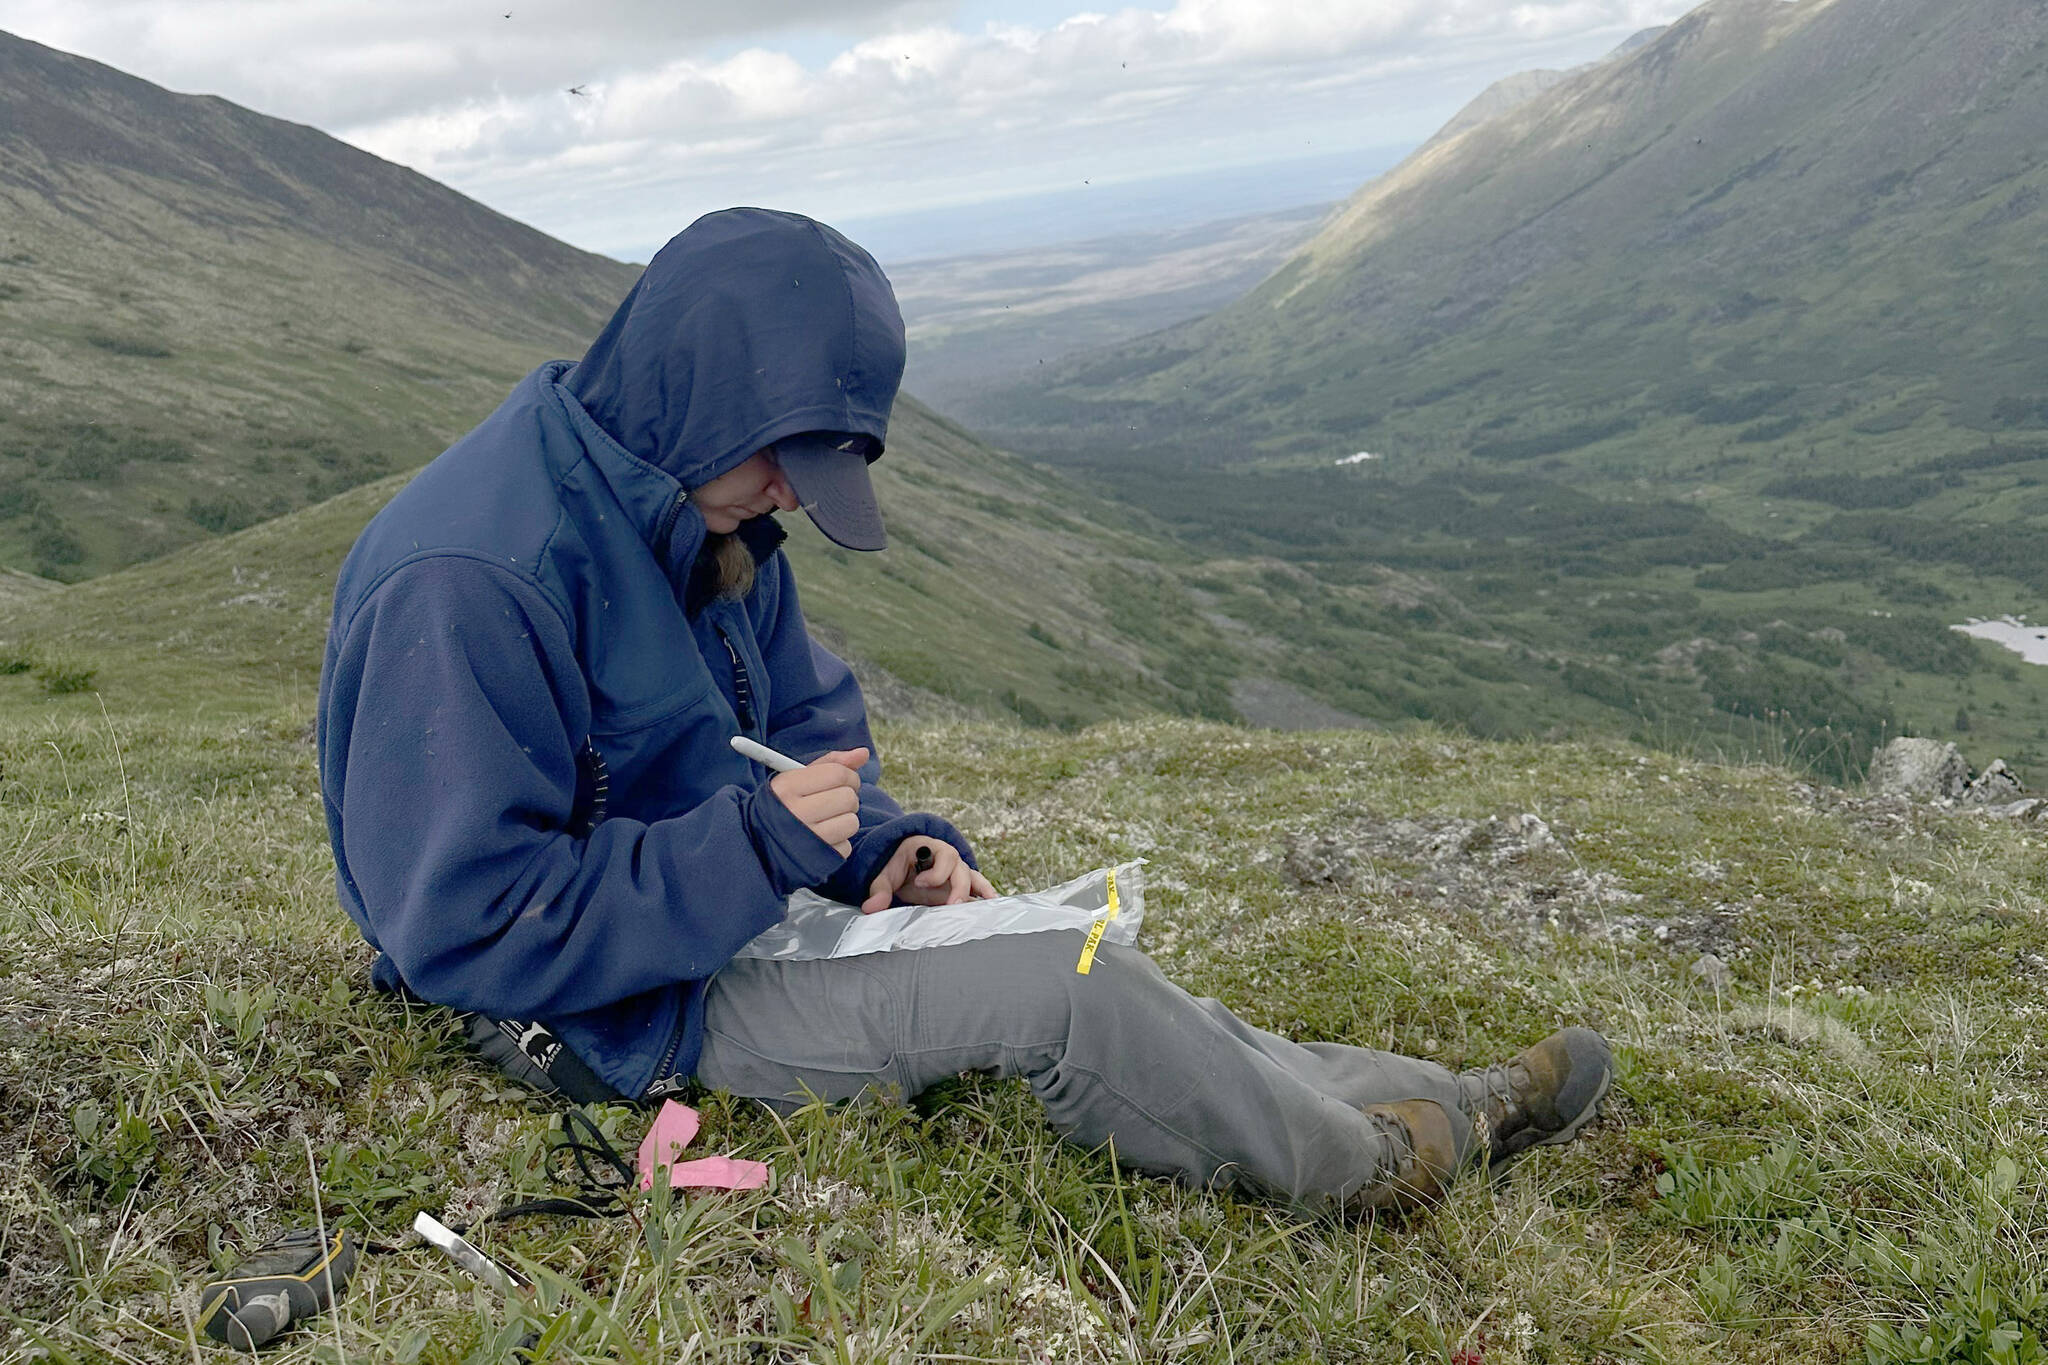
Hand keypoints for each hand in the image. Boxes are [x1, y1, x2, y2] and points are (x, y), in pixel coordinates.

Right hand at [768, 747, 866, 855]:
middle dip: (847, 798)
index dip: (849, 776)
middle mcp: (795, 812)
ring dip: (845, 820)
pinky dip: (839, 842)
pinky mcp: (816, 859)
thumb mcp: (796, 779)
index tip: (844, 781)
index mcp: (787, 787)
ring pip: (852, 822)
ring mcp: (806, 838)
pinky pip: (846, 845)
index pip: (837, 773)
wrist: (758, 844)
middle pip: (848, 797)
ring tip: (828, 820)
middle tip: (834, 802)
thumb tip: (863, 753)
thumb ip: (830, 764)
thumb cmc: (783, 806)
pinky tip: (823, 839)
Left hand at [862, 838, 997, 913]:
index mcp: (929, 848)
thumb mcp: (884, 875)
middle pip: (960, 867)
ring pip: (972, 876)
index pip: (942, 855)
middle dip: (958, 885)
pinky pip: (976, 886)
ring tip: (987, 904)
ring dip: (979, 889)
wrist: (902, 866)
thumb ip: (879, 890)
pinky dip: (985, 893)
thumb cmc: (895, 866)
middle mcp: (946, 858)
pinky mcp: (959, 885)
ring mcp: (955, 871)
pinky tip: (994, 904)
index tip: (919, 883)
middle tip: (952, 904)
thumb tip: (870, 908)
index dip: (935, 872)